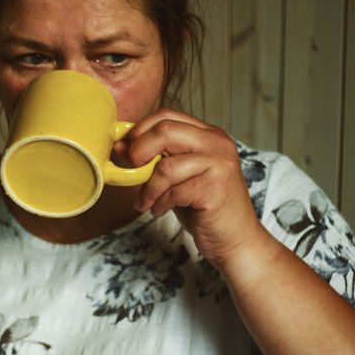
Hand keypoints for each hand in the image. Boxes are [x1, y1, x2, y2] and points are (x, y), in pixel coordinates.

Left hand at [125, 108, 270, 271]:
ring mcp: (219, 165)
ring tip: (147, 201)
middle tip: (134, 170)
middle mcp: (217, 143)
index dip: (141, 130)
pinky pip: (174, 192)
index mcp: (208, 135)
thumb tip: (120, 146)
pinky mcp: (216, 189)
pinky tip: (161, 210)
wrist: (235, 240)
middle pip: (166, 130)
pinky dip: (160, 203)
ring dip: (149, 188)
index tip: (129, 150)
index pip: (168, 115)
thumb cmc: (203, 208)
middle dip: (140, 151)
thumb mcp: (175, 179)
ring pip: (166, 166)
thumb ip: (153, 160)